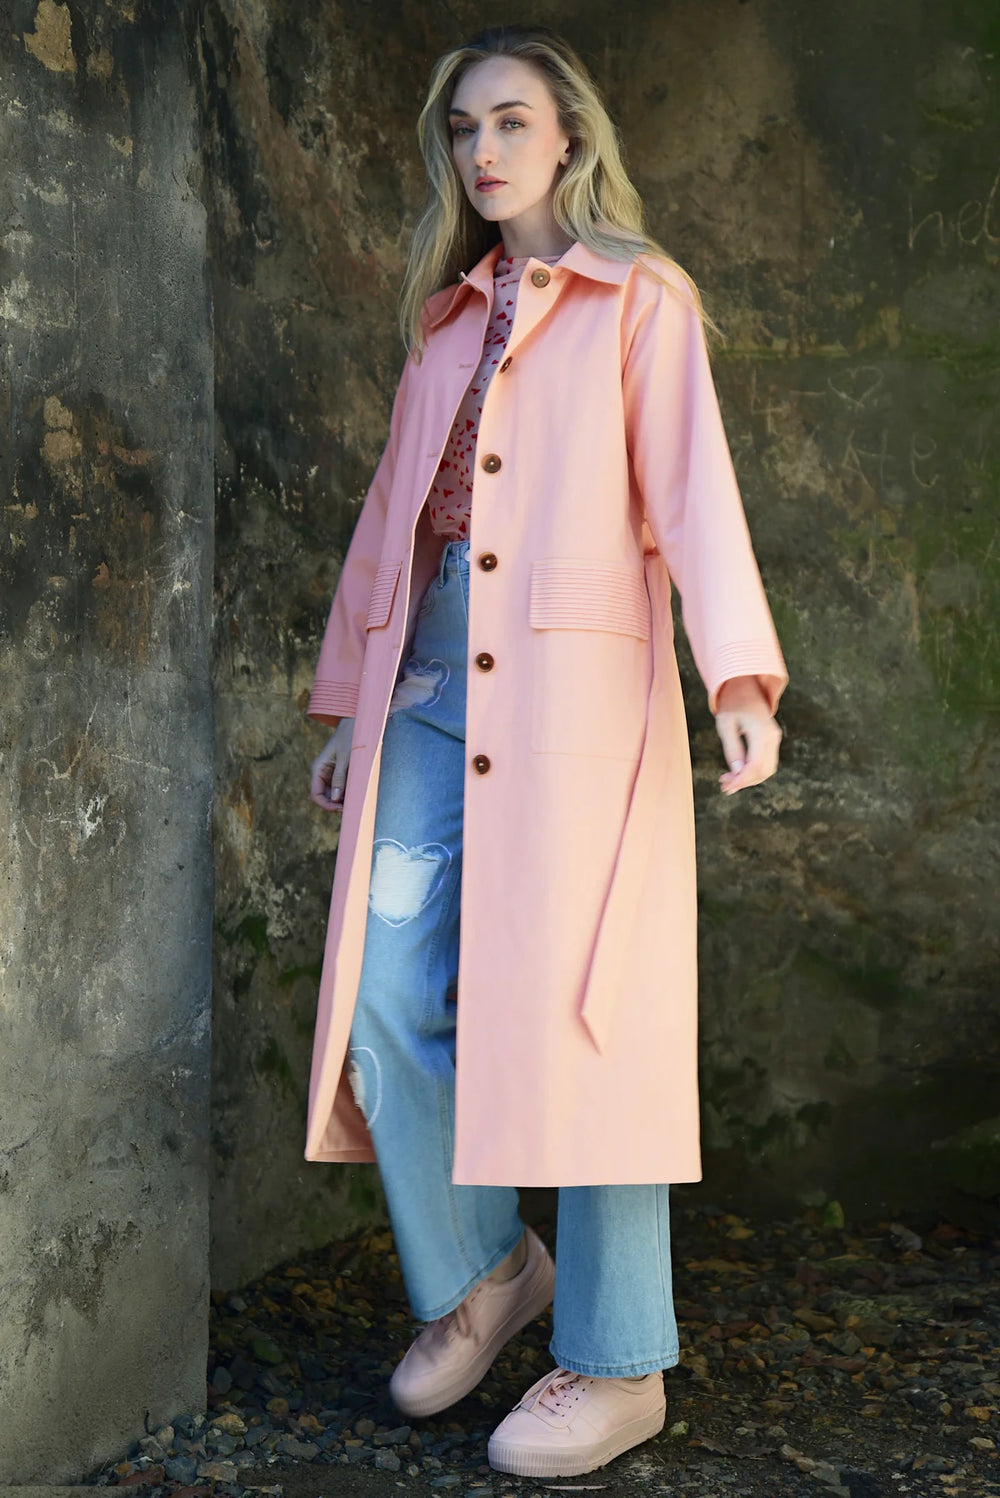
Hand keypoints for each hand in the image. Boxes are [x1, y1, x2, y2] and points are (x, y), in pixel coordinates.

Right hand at [310, 717, 354, 810]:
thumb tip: (334, 798)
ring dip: (342, 799)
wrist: (357, 723)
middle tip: (352, 806)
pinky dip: (348, 792)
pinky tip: (357, 792)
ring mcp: (331, 774)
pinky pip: (342, 788)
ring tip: (356, 799)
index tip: (340, 809)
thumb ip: (339, 777)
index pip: (315, 795)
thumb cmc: (349, 737)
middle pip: (324, 797)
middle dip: (335, 804)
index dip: (326, 805)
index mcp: (318, 769)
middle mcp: (322, 773)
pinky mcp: (340, 773)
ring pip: (333, 794)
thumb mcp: (345, 757)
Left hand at [714, 677, 781, 794]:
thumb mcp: (725, 724)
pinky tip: (737, 772)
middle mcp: (773, 738)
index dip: (741, 780)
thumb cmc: (732, 703)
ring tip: (728, 780)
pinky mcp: (773, 741)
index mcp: (761, 732)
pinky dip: (753, 771)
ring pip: (767, 770)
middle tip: (724, 785)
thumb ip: (732, 748)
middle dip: (744, 782)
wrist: (745, 687)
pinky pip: (766, 763)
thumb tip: (737, 772)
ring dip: (749, 779)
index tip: (726, 787)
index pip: (755, 765)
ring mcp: (775, 740)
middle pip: (763, 771)